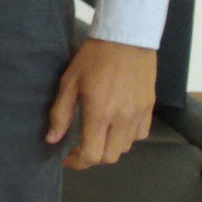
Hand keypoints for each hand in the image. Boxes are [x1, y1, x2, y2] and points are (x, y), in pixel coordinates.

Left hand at [45, 37, 156, 168]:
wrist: (126, 38)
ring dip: (109, 148)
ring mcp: (138, 114)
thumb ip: (61, 113)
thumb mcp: (70, 82)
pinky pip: (140, 135)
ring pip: (125, 148)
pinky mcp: (149, 107)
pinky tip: (116, 127)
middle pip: (109, 157)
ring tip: (97, 136)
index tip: (67, 159)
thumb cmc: (93, 58)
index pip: (92, 154)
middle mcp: (122, 118)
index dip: (78, 163)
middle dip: (92, 158)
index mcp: (100, 113)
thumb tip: (52, 139)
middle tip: (79, 148)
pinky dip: (127, 138)